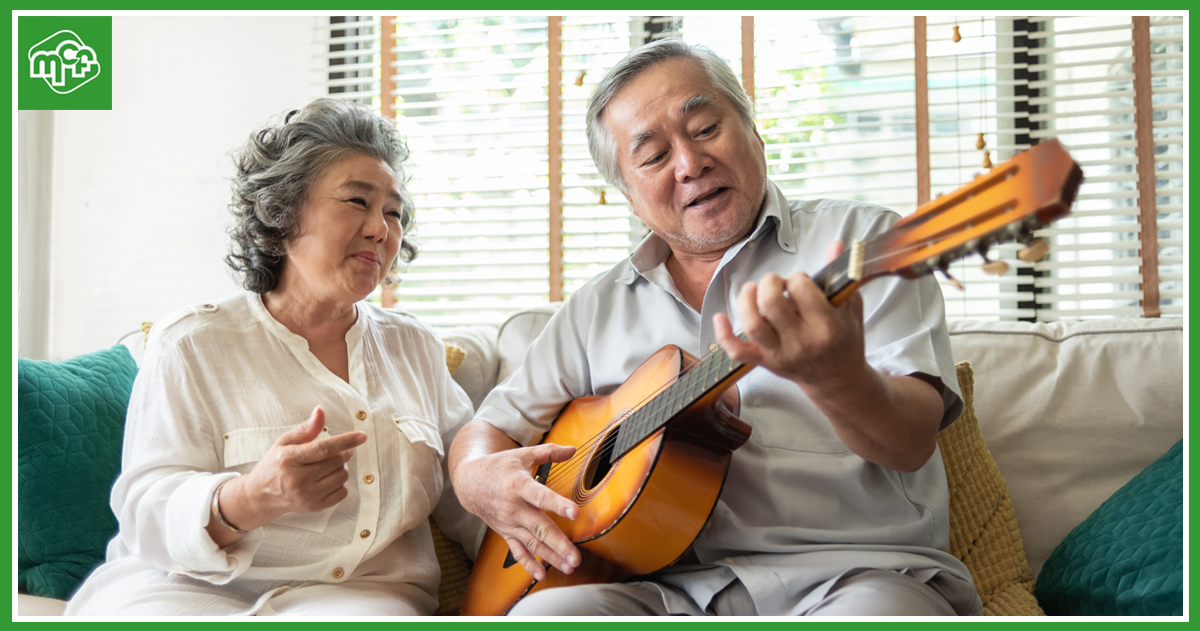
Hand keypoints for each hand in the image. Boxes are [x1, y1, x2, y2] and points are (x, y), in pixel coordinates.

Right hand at [223, 407, 365, 530]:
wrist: (261, 495)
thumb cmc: (275, 464)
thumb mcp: (285, 442)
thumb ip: (306, 428)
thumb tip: (320, 410)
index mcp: (289, 459)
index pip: (322, 449)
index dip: (345, 441)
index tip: (362, 436)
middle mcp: (297, 480)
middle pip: (337, 461)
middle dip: (342, 452)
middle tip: (335, 450)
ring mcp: (307, 496)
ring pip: (342, 476)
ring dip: (341, 467)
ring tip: (327, 466)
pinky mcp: (314, 507)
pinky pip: (343, 492)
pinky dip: (340, 483)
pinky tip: (327, 479)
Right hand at [452, 433, 580, 580]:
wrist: (469, 482)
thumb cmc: (499, 467)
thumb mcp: (522, 455)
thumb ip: (549, 452)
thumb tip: (573, 449)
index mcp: (519, 485)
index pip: (540, 496)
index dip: (558, 504)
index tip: (575, 512)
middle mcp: (514, 507)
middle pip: (539, 527)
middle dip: (559, 543)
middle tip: (576, 556)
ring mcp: (509, 523)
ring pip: (532, 543)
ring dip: (551, 556)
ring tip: (569, 566)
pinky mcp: (505, 532)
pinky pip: (517, 551)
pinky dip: (528, 564)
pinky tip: (542, 574)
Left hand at [713, 240, 868, 393]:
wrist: (837, 380)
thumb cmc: (845, 340)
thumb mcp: (851, 307)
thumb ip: (841, 275)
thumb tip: (836, 244)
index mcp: (827, 327)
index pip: (801, 289)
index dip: (797, 278)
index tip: (800, 281)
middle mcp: (802, 342)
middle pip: (771, 303)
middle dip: (769, 282)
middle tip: (775, 282)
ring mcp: (781, 354)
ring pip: (752, 324)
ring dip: (746, 300)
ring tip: (752, 289)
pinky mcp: (766, 362)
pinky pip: (737, 351)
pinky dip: (723, 335)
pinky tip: (719, 317)